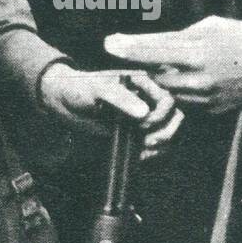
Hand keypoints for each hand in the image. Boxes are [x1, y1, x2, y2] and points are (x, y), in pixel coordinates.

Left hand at [39, 63, 182, 159]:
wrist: (66, 102)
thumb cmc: (81, 88)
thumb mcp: (98, 89)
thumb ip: (120, 98)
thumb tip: (144, 113)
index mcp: (144, 84)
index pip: (167, 101)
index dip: (160, 116)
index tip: (142, 124)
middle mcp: (148, 100)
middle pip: (175, 118)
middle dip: (166, 133)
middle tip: (148, 142)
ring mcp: (144, 118)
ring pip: (168, 134)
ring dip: (162, 146)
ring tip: (144, 152)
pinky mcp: (136, 134)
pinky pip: (155, 146)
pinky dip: (153, 155)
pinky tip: (140, 158)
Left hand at [104, 16, 241, 112]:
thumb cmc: (239, 38)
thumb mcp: (208, 26)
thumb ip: (178, 36)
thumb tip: (150, 42)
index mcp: (197, 52)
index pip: (153, 50)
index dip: (128, 48)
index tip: (108, 44)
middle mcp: (197, 78)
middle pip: (154, 75)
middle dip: (143, 67)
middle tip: (132, 55)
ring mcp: (202, 97)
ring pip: (165, 91)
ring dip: (159, 80)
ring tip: (161, 67)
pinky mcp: (208, 110)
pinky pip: (182, 102)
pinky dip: (176, 92)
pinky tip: (182, 80)